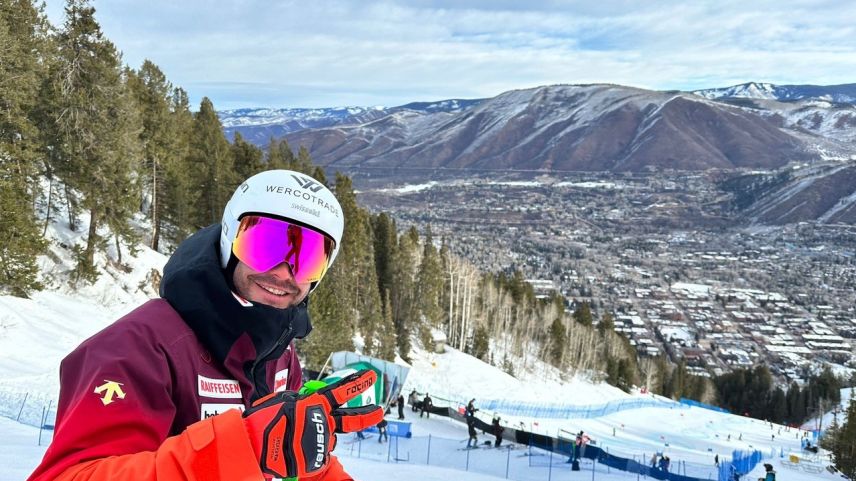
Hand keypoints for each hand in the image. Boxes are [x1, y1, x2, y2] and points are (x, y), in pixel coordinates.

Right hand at [243, 369, 382, 478]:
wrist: (254, 444)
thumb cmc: (264, 421)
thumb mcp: (284, 403)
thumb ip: (303, 404)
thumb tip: (312, 410)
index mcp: (315, 403)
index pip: (342, 390)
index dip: (358, 383)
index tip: (371, 376)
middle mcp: (323, 420)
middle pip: (351, 419)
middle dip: (367, 415)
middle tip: (379, 411)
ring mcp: (323, 439)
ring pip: (328, 439)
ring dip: (316, 438)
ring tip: (294, 440)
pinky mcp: (318, 458)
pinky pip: (319, 456)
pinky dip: (309, 454)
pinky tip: (294, 451)